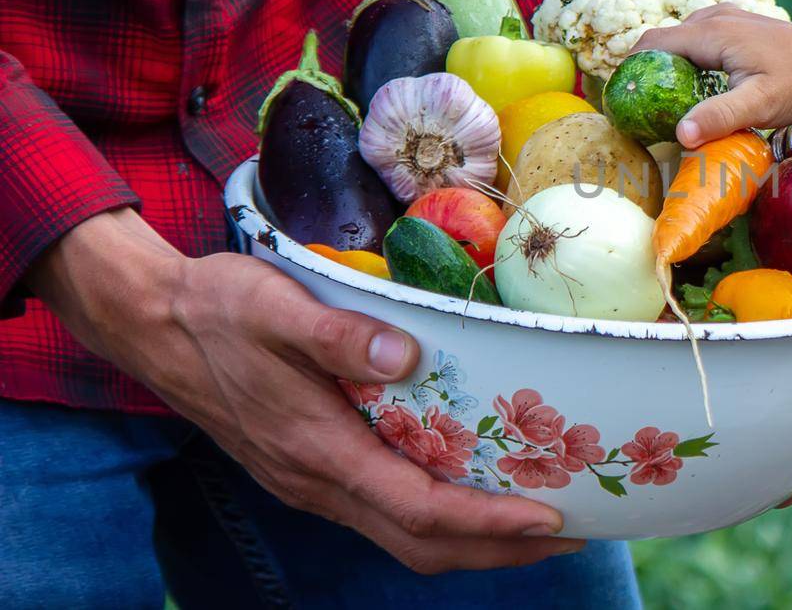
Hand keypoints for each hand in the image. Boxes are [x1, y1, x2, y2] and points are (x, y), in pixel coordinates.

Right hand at [26, 209, 581, 572]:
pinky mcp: (310, 472)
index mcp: (318, 450)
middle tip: (575, 532)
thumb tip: (407, 354)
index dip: (490, 522)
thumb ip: (338, 334)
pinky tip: (473, 494)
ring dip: (475, 543)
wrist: (153, 322)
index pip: (420, 508)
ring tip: (541, 525)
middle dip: (501, 549)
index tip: (551, 517)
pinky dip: (439, 522)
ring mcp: (312, 484)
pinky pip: (386, 516)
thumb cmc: (219, 307)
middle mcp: (318, 482)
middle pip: (422, 543)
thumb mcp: (275, 304)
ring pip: (404, 538)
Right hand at [633, 3, 791, 146]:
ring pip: (684, 37)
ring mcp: (732, 17)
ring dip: (670, 63)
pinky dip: (691, 56)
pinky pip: (702, 37)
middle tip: (637, 106)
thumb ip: (719, 117)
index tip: (617, 98)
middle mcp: (716, 17)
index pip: (651, 43)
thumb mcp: (758, 106)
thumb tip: (680, 136)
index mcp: (711, 32)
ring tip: (663, 98)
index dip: (628, 69)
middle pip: (664, 40)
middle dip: (646, 68)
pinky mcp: (744, 26)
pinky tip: (699, 84)